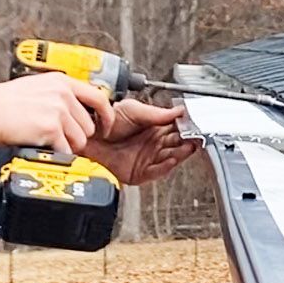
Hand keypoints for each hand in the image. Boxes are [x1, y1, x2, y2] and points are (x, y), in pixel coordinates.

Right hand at [0, 73, 115, 152]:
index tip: (106, 126)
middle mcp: (62, 94)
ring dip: (67, 147)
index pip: (98, 97)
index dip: (106, 115)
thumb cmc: (2, 103)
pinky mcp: (50, 128)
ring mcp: (58, 110)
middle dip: (77, 137)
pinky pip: (65, 150)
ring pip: (80, 140)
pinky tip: (41, 146)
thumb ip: (57, 95)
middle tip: (59, 139)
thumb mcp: (35, 88)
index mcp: (61, 81)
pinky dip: (56, 153)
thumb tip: (73, 112)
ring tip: (47, 142)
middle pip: (88, 125)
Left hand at [77, 100, 200, 185]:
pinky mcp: (138, 172)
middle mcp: (151, 144)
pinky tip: (173, 159)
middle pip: (176, 144)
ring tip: (189, 147)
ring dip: (180, 153)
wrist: (86, 136)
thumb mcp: (133, 110)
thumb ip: (156, 113)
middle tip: (197, 137)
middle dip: (187, 141)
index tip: (197, 125)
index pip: (176, 128)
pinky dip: (166, 166)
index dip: (187, 127)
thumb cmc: (103, 120)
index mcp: (153, 128)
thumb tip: (178, 111)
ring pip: (170, 157)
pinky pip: (156, 171)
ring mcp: (145, 158)